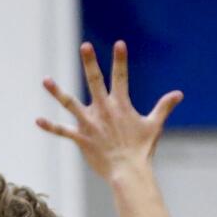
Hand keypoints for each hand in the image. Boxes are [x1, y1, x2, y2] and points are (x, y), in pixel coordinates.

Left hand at [36, 41, 182, 182]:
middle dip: (90, 63)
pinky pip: (63, 131)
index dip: (121, 60)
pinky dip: (50, 127)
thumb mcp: (154, 126)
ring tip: (46, 80)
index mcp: (121, 105)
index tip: (119, 43)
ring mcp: (90, 124)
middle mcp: (104, 110)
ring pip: (70, 104)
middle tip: (85, 46)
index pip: (122, 77)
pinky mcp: (81, 138)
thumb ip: (164, 107)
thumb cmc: (142, 150)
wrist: (128, 172)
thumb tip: (179, 94)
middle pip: (95, 81)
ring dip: (57, 92)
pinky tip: (38, 120)